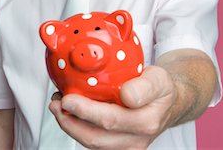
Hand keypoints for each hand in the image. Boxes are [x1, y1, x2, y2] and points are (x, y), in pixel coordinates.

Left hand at [49, 66, 178, 149]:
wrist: (166, 104)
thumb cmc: (159, 90)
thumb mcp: (158, 78)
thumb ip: (145, 86)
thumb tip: (127, 94)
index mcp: (146, 121)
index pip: (111, 120)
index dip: (85, 111)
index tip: (68, 99)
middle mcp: (136, 139)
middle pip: (96, 137)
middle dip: (69, 120)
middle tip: (56, 102)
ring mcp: (127, 147)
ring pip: (92, 143)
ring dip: (70, 125)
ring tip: (58, 106)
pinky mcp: (118, 148)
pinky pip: (93, 143)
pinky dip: (77, 128)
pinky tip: (69, 113)